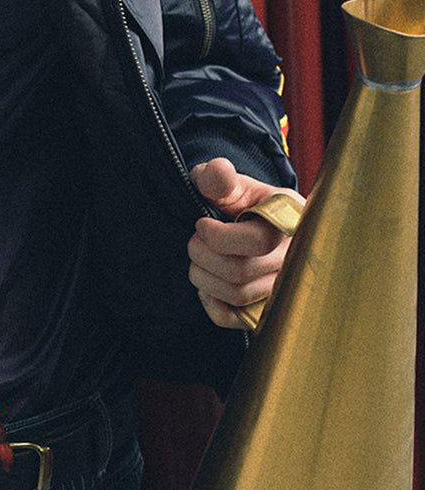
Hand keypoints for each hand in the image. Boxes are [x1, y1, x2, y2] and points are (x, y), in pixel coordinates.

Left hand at [188, 158, 301, 328]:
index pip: (257, 241)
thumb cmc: (244, 202)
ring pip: (236, 295)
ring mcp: (283, 287)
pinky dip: (211, 302)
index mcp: (290, 219)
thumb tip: (218, 171)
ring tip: (199, 257)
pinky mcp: (266, 308)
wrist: (255, 224)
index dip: (218, 236)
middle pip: (240, 272)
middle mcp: (294, 257)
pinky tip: (209, 282)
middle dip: (202, 254)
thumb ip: (219, 177)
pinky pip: (234, 318)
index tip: (202, 224)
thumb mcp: (233, 183)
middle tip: (195, 240)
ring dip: (203, 276)